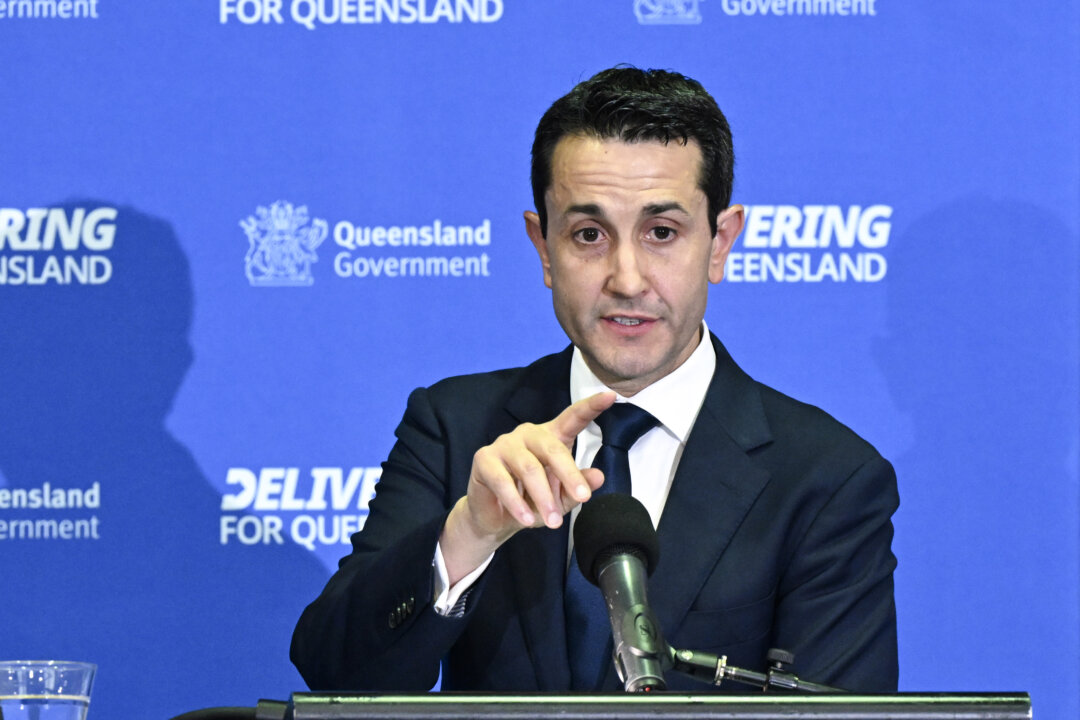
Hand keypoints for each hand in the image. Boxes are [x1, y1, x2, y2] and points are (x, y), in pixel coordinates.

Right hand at [439, 391, 615, 583]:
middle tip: (583, 498)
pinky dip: (517, 503)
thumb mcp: (560, 498)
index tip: (610, 397)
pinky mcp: (484, 459)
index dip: (590, 407)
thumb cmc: (531, 502)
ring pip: (529, 468)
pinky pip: (503, 481)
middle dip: (569, 475)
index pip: (572, 418)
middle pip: (552, 448)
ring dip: (543, 497)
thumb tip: (598, 476)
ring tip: (554, 522)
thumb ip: (577, 487)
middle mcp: (527, 435)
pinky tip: (526, 519)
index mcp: (550, 437)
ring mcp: (504, 444)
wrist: (496, 519)